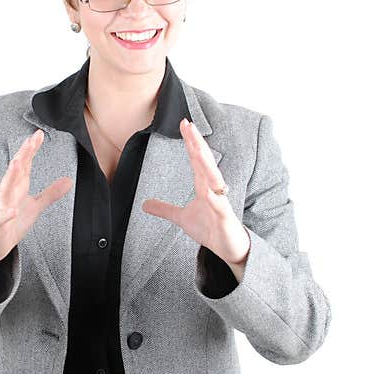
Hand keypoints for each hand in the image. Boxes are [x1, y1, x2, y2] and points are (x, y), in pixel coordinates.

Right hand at [0, 129, 73, 265]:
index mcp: (18, 187)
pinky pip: (1, 218)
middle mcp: (9, 194)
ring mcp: (2, 208)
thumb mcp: (36, 206)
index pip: (25, 165)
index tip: (39, 134)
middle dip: (22, 155)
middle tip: (30, 140)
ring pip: (5, 190)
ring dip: (10, 176)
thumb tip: (69, 179)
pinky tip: (12, 210)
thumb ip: (51, 193)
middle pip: (16, 172)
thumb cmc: (13, 223)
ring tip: (17, 162)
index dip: (31, 150)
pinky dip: (6, 213)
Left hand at [142, 118, 250, 265]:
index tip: (184, 124)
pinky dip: (216, 198)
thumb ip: (165, 209)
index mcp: (204, 185)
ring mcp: (220, 201)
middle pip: (204, 161)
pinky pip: (220, 205)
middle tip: (188, 125)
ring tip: (197, 148)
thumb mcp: (182, 219)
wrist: (229, 248)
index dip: (190, 142)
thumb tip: (145, 204)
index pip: (196, 159)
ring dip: (206, 163)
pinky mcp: (225, 217)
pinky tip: (209, 191)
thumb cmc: (210, 229)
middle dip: (197, 143)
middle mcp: (213, 189)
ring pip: (214, 178)